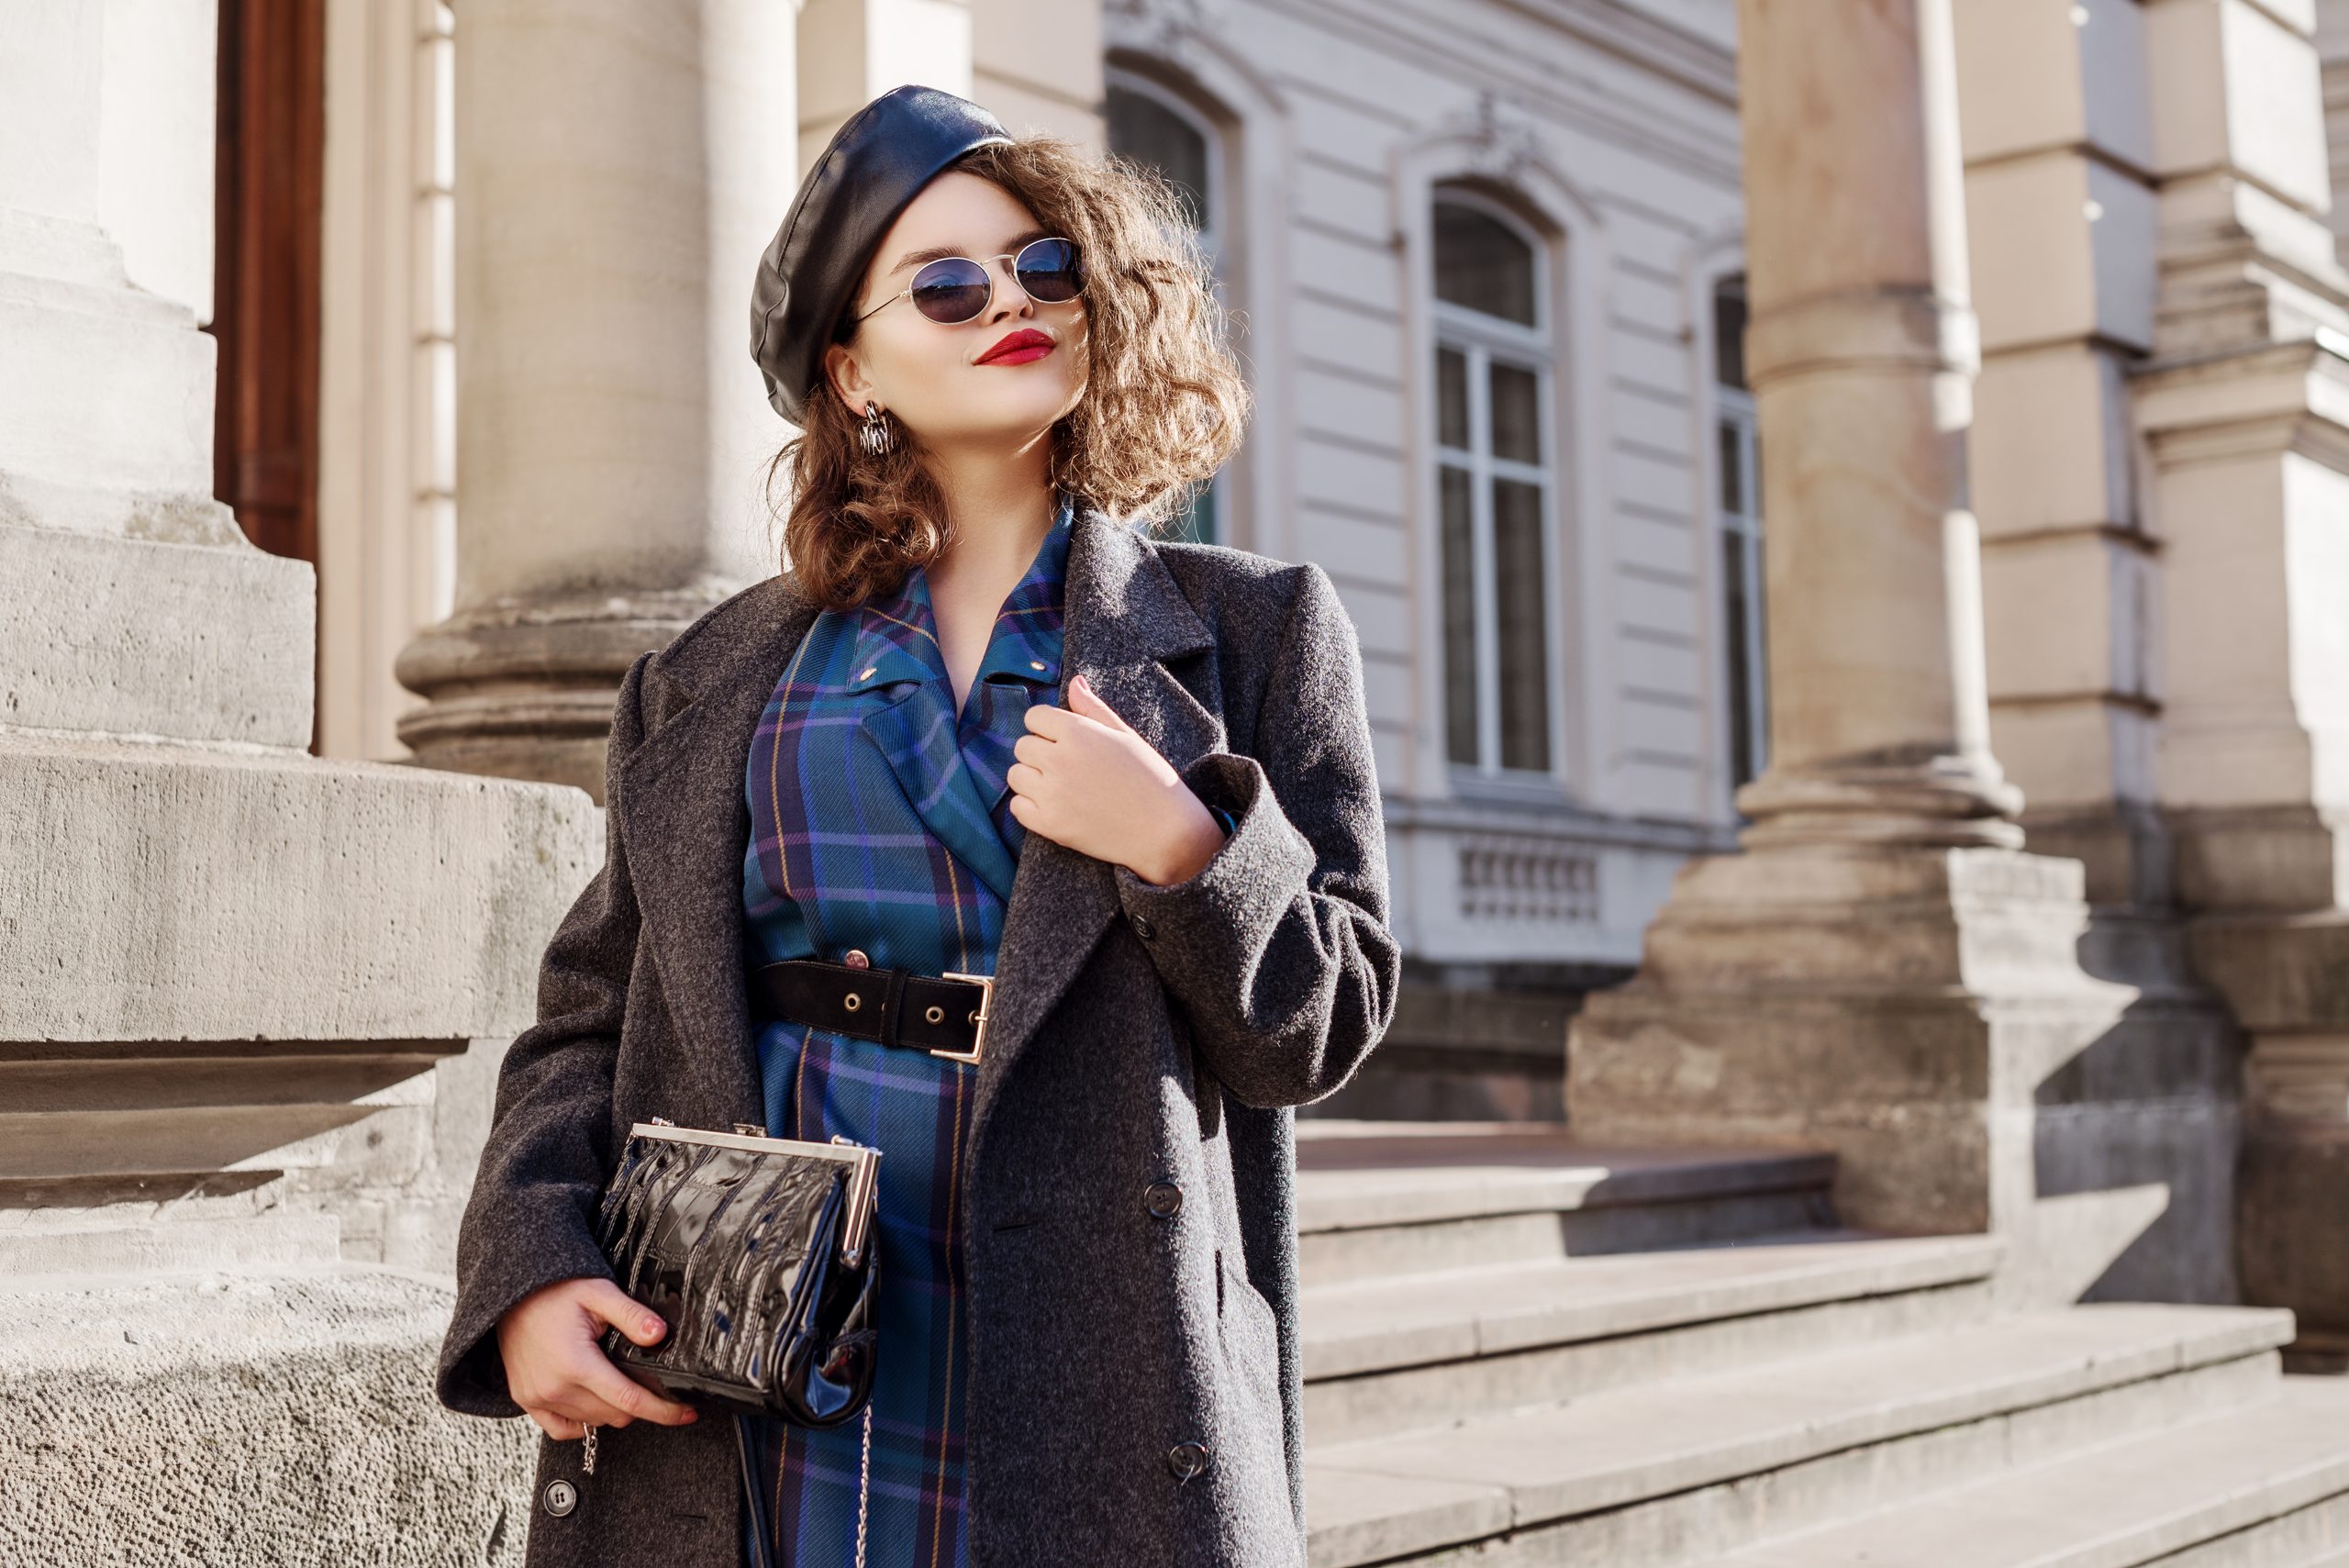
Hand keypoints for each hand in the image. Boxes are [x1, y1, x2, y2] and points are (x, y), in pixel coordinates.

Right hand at [495, 1276, 699, 1440]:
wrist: (510, 1294)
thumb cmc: (554, 1291)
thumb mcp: (599, 1293)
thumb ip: (632, 1315)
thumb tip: (660, 1335)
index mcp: (575, 1363)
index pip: (629, 1400)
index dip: (663, 1410)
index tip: (686, 1413)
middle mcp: (554, 1388)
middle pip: (615, 1415)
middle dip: (640, 1403)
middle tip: (651, 1381)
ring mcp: (537, 1397)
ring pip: (593, 1422)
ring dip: (614, 1410)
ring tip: (621, 1382)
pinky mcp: (526, 1400)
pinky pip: (561, 1429)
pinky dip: (583, 1421)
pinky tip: (595, 1402)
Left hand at [1008, 673, 1228, 885]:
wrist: (1165, 831)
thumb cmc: (1151, 778)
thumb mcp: (1125, 735)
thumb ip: (1093, 708)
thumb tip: (1074, 681)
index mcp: (1079, 732)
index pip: (1034, 717)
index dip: (1047, 727)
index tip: (1064, 740)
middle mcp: (1060, 760)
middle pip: (1022, 745)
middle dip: (1039, 752)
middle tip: (1067, 766)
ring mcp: (1052, 794)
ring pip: (1015, 775)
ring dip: (1031, 778)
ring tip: (1060, 787)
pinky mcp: (1049, 824)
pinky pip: (1017, 807)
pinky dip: (1029, 806)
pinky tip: (1055, 806)